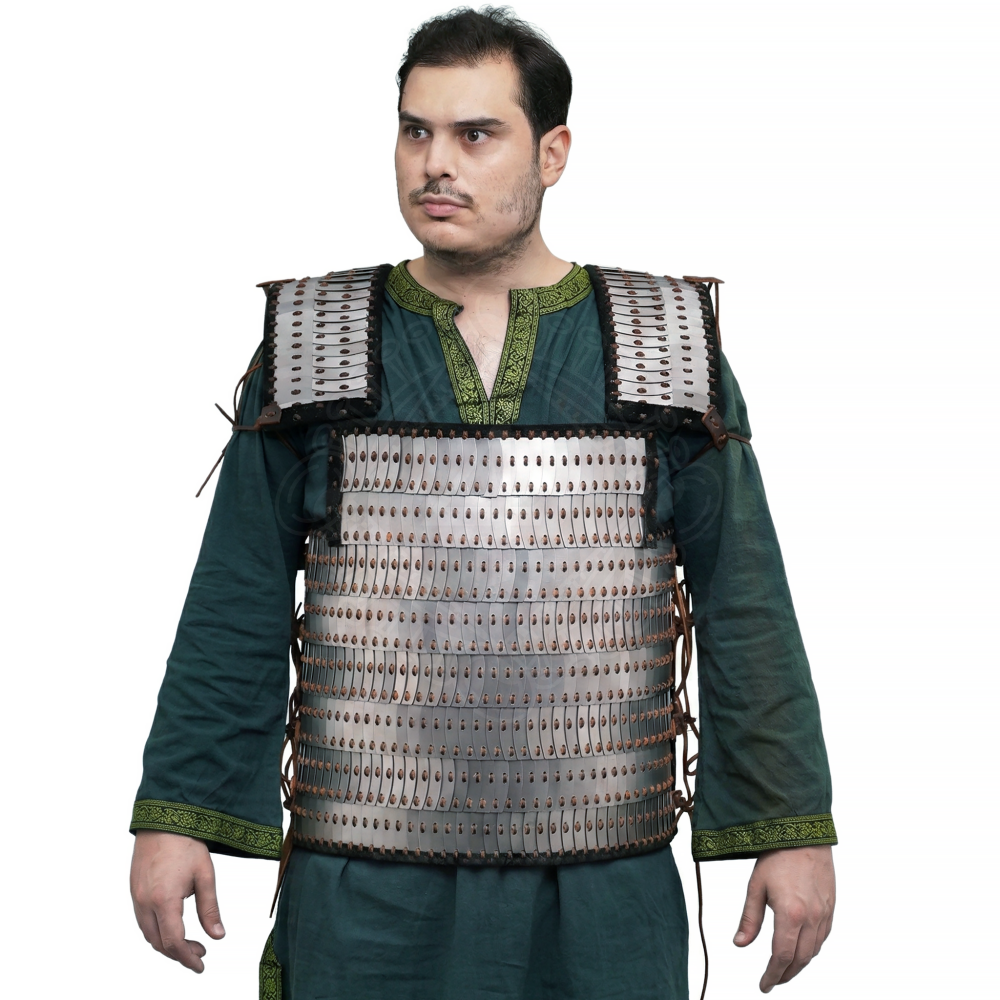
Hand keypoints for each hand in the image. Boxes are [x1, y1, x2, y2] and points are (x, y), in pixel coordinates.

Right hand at [130, 830, 225, 972]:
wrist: (163, 820)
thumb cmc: (186, 844)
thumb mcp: (205, 875)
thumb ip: (210, 908)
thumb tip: (218, 936)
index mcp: (164, 900)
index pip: (173, 942)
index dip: (187, 958)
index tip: (200, 965)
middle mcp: (145, 903)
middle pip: (158, 943)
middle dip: (179, 953)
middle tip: (200, 953)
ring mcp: (136, 897)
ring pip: (148, 934)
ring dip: (167, 944)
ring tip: (189, 943)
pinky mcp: (134, 891)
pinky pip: (143, 921)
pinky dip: (157, 931)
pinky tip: (173, 926)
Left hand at [733, 845, 834, 992]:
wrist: (803, 832)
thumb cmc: (776, 855)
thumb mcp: (756, 886)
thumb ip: (749, 918)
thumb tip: (739, 944)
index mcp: (790, 914)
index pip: (782, 957)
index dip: (772, 975)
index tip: (764, 986)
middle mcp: (811, 918)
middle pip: (800, 959)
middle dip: (786, 974)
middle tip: (773, 980)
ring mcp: (824, 913)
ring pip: (814, 951)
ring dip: (800, 964)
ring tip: (784, 968)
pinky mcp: (831, 907)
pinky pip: (823, 937)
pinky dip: (812, 949)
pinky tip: (802, 948)